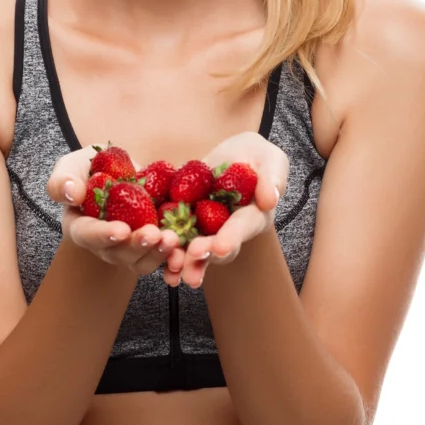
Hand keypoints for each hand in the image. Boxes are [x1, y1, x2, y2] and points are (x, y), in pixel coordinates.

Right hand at [46, 144, 185, 278]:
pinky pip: (162, 257)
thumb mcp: (71, 167)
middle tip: (154, 235)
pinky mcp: (151, 245)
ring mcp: (129, 248)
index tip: (120, 230)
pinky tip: (186, 251)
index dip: (103, 235)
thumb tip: (72, 193)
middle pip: (119, 253)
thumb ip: (63, 181)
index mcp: (80, 227)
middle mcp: (104, 244)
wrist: (118, 171)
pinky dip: (174, 257)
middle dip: (137, 246)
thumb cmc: (89, 170)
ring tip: (173, 239)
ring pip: (142, 261)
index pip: (87, 235)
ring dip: (158, 253)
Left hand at [165, 131, 288, 289]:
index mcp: (253, 217)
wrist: (233, 155)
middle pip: (217, 248)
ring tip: (172, 270)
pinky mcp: (185, 222)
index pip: (243, 228)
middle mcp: (229, 230)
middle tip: (191, 258)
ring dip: (183, 261)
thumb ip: (272, 177)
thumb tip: (270, 199)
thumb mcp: (270, 159)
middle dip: (203, 255)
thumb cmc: (257, 156)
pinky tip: (153, 254)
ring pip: (194, 250)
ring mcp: (206, 229)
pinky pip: (174, 237)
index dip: (231, 238)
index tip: (219, 248)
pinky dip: (164, 249)